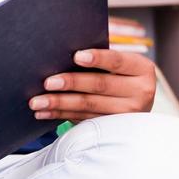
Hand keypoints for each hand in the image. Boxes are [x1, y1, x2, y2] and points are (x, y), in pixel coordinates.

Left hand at [28, 48, 156, 122]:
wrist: (136, 102)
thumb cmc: (119, 74)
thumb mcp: (120, 65)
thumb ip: (102, 59)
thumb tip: (64, 51)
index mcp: (142, 68)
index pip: (117, 61)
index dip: (97, 58)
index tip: (76, 56)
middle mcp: (141, 91)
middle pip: (100, 85)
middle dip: (70, 83)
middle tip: (47, 82)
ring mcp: (128, 113)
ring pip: (89, 105)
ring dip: (59, 103)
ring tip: (37, 101)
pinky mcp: (114, 127)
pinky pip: (83, 119)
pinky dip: (61, 114)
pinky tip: (45, 112)